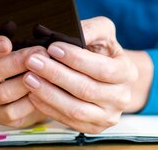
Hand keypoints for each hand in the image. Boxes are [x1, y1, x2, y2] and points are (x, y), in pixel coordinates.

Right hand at [0, 34, 47, 127]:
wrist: (31, 77)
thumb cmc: (22, 50)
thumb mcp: (18, 37)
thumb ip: (14, 32)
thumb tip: (11, 25)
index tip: (7, 43)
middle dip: (16, 63)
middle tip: (38, 53)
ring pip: (1, 94)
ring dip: (26, 82)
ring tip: (45, 71)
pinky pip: (11, 113)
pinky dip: (28, 102)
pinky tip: (42, 90)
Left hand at [23, 16, 152, 133]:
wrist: (110, 75)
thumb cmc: (104, 49)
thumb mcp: (103, 31)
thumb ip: (90, 29)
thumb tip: (72, 35)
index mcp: (127, 72)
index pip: (102, 68)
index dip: (76, 59)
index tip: (52, 47)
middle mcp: (122, 98)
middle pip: (86, 89)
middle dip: (56, 74)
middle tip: (34, 61)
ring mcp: (108, 116)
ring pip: (76, 109)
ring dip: (49, 93)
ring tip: (30, 78)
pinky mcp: (93, 128)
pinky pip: (68, 121)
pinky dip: (48, 107)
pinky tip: (34, 93)